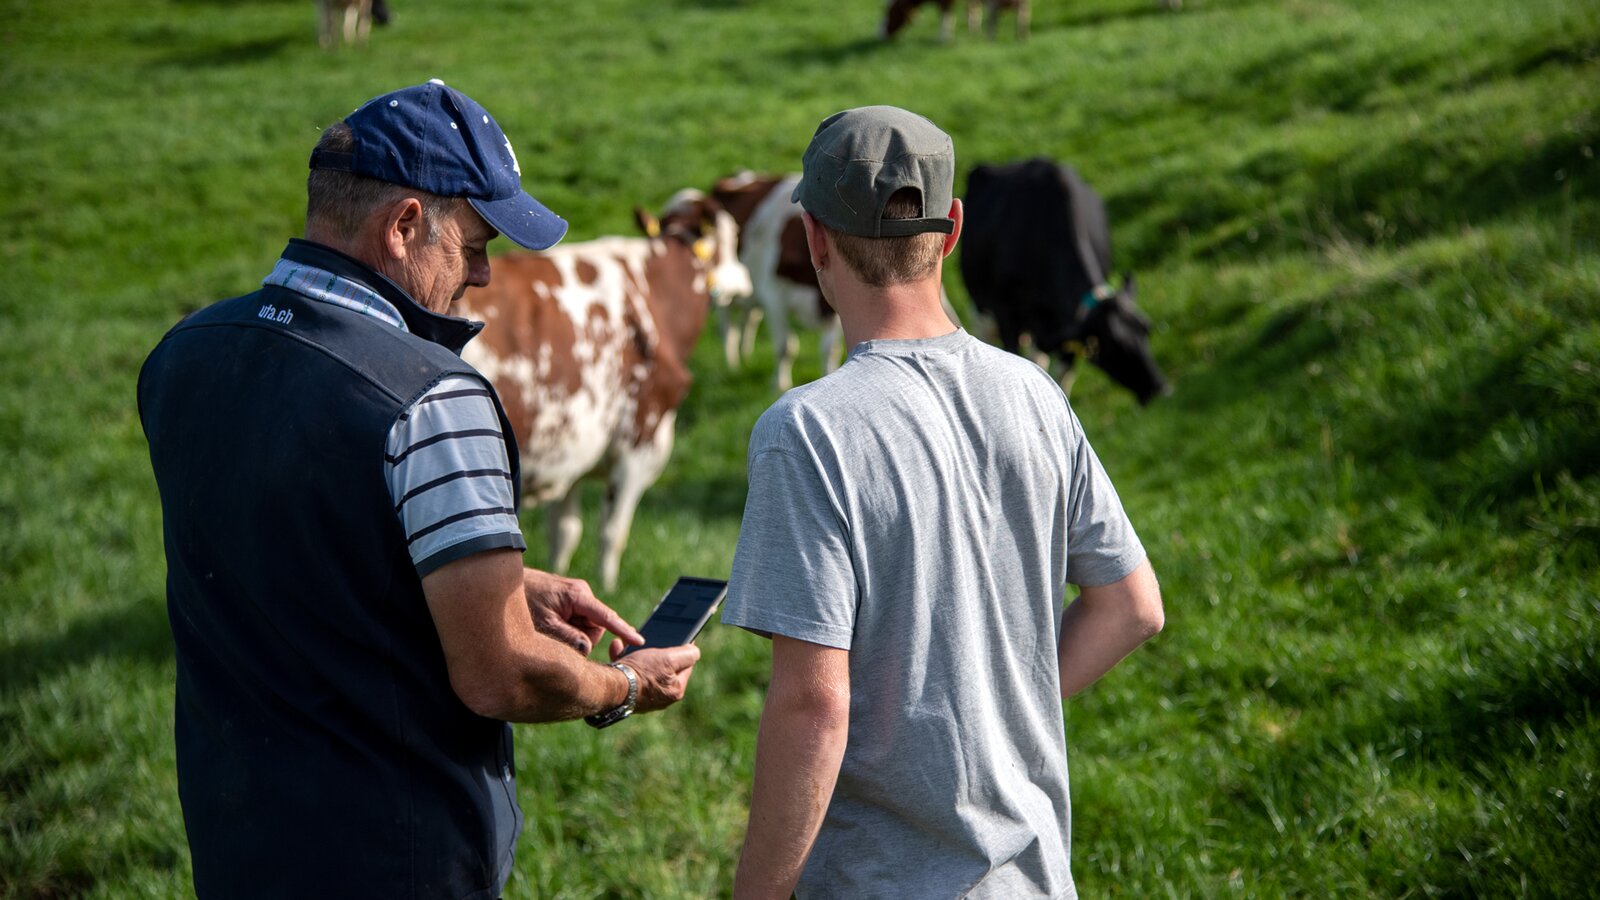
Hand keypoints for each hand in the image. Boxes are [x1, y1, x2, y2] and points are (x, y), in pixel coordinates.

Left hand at [523, 568, 642, 656]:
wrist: (503, 582)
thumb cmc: (522, 601)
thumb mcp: (543, 625)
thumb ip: (567, 638)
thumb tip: (587, 650)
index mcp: (578, 595)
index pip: (606, 617)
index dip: (623, 631)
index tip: (639, 641)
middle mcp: (581, 594)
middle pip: (595, 628)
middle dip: (580, 639)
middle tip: (553, 637)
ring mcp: (575, 597)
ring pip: (585, 627)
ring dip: (570, 634)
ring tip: (546, 627)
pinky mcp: (568, 601)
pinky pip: (575, 622)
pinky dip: (565, 629)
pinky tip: (548, 625)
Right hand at [610, 644, 700, 713]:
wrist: (608, 687)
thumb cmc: (641, 673)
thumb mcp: (669, 659)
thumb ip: (688, 654)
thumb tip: (695, 651)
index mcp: (675, 690)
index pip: (686, 666)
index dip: (682, 649)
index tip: (678, 636)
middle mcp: (661, 697)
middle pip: (664, 666)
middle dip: (656, 650)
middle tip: (652, 636)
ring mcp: (643, 696)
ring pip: (644, 667)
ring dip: (637, 652)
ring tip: (629, 639)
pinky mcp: (627, 693)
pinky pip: (628, 672)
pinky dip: (623, 659)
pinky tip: (617, 647)